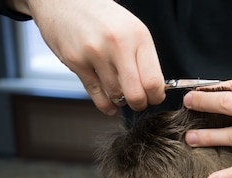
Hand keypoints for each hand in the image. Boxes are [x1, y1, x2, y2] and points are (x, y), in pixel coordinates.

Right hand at [11, 0, 165, 114]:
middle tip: (138, 102)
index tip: (154, 97)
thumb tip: (154, 88)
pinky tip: (110, 106)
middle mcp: (118, 44)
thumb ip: (143, 57)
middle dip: (140, 104)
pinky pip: (95, 94)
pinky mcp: (76, 61)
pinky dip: (105, 105)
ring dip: (121, 100)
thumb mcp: (131, 29)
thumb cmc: (102, 17)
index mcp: (138, 36)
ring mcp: (95, 53)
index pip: (154, 81)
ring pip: (116, 94)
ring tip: (121, 95)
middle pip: (136, 93)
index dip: (156, 96)